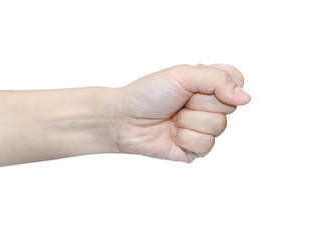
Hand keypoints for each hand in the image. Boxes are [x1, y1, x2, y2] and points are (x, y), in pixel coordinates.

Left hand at [117, 64, 250, 162]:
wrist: (125, 118)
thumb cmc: (149, 93)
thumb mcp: (182, 76)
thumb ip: (217, 80)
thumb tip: (246, 98)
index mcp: (209, 84)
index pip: (237, 81)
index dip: (222, 85)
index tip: (197, 85)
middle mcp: (210, 106)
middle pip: (229, 106)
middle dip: (198, 102)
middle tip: (179, 102)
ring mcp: (204, 128)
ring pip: (218, 126)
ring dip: (189, 121)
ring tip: (173, 118)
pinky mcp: (196, 149)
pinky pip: (206, 145)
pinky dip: (185, 138)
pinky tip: (172, 133)